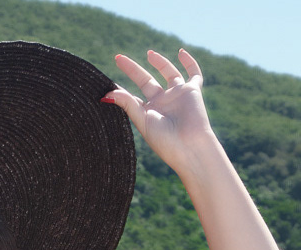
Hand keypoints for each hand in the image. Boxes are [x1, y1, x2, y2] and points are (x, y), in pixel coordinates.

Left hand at [104, 50, 214, 173]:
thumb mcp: (142, 121)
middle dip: (133, 70)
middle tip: (118, 58)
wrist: (189, 146)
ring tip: (149, 54)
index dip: (120, 90)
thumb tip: (106, 94)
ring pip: (169, 73)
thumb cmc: (164, 139)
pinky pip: (193, 73)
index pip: (132, 97)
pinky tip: (181, 52)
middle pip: (146, 81)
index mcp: (148, 112)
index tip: (107, 83)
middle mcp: (162, 102)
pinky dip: (189, 62)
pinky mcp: (192, 90)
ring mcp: (177, 95)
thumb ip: (127, 104)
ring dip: (159, 62)